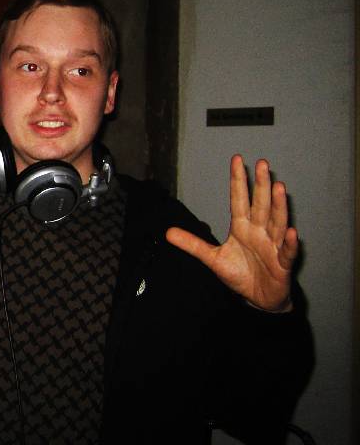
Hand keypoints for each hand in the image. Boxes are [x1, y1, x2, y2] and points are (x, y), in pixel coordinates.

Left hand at [166, 155, 297, 311]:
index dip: (237, 180)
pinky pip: (286, 252)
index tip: (236, 159)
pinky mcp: (281, 264)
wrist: (258, 299)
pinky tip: (290, 231)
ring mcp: (272, 246)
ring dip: (278, 206)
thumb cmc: (239, 273)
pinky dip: (288, 243)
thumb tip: (167, 232)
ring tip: (279, 188)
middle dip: (261, 185)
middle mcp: (259, 232)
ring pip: (276, 223)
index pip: (239, 199)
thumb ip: (192, 244)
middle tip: (262, 163)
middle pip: (260, 205)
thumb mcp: (212, 258)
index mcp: (242, 227)